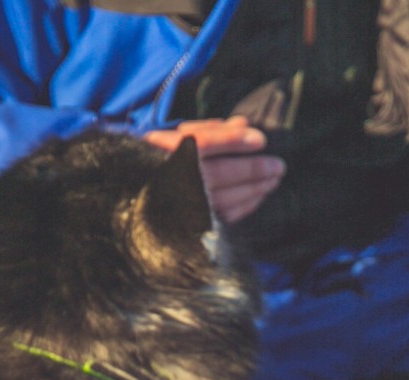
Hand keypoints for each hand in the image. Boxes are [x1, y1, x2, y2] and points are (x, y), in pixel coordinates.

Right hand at [142, 117, 285, 223]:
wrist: (129, 197)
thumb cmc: (157, 161)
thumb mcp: (177, 137)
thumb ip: (211, 131)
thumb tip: (243, 124)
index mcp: (160, 152)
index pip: (200, 144)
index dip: (232, 141)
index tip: (260, 140)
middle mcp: (166, 179)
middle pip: (216, 174)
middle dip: (252, 170)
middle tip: (279, 166)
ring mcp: (175, 205)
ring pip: (221, 199)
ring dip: (253, 190)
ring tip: (273, 180)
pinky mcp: (185, 225)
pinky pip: (219, 217)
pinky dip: (243, 206)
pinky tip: (258, 196)